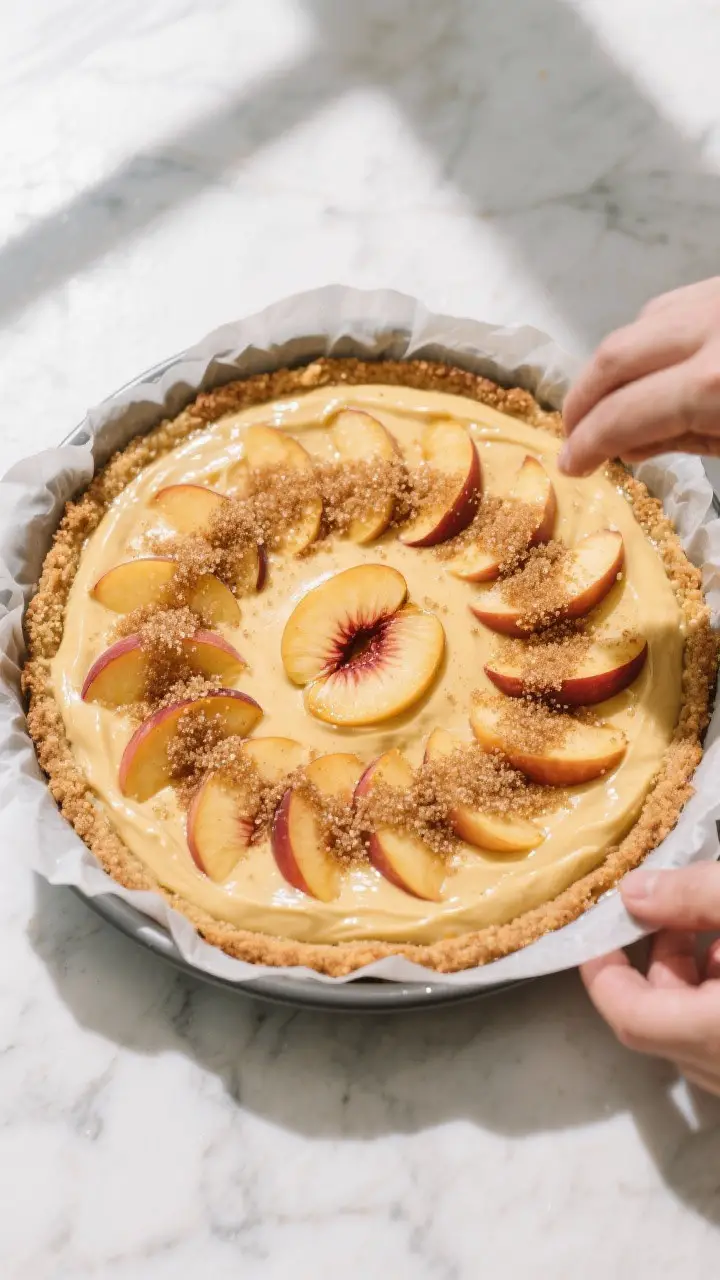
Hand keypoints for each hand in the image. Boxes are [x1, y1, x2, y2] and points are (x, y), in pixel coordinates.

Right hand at [560, 277, 719, 475]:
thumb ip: (687, 441)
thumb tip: (629, 445)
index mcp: (714, 384)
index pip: (623, 415)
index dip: (587, 444)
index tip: (571, 464)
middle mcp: (709, 329)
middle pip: (613, 358)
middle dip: (583, 401)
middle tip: (574, 434)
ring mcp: (716, 296)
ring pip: (637, 326)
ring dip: (611, 369)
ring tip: (607, 405)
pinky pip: (670, 306)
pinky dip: (646, 339)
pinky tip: (649, 367)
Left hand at [581, 864, 719, 1094]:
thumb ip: (694, 896)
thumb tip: (632, 891)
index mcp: (716, 1034)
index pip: (631, 1017)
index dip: (603, 972)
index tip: (595, 927)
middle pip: (663, 1018)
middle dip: (659, 957)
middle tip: (676, 907)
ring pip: (698, 1028)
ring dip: (696, 974)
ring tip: (715, 922)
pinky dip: (719, 994)